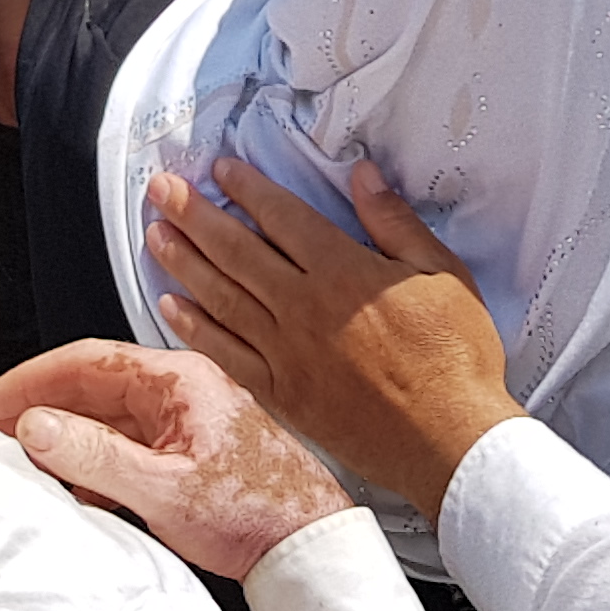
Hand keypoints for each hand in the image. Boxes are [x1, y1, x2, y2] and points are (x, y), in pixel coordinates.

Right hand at [0, 339, 352, 578]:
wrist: (307, 545)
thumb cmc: (256, 511)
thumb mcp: (162, 489)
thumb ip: (94, 456)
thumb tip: (37, 427)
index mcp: (179, 379)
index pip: (88, 360)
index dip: (33, 379)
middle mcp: (183, 389)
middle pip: (95, 384)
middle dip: (43, 406)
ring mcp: (186, 419)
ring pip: (109, 416)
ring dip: (67, 435)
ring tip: (27, 458)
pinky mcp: (189, 450)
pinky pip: (127, 443)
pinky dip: (94, 459)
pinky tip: (75, 484)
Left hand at [142, 159, 522, 518]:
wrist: (450, 441)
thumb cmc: (454, 357)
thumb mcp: (442, 273)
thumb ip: (395, 221)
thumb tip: (363, 175)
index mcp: (343, 272)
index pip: (282, 217)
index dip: (247, 188)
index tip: (219, 169)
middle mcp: (304, 308)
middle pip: (236, 251)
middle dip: (195, 214)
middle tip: (163, 188)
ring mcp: (287, 353)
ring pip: (221, 297)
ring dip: (183, 262)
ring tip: (155, 234)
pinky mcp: (282, 394)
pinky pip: (226, 353)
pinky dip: (195, 328)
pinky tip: (171, 307)